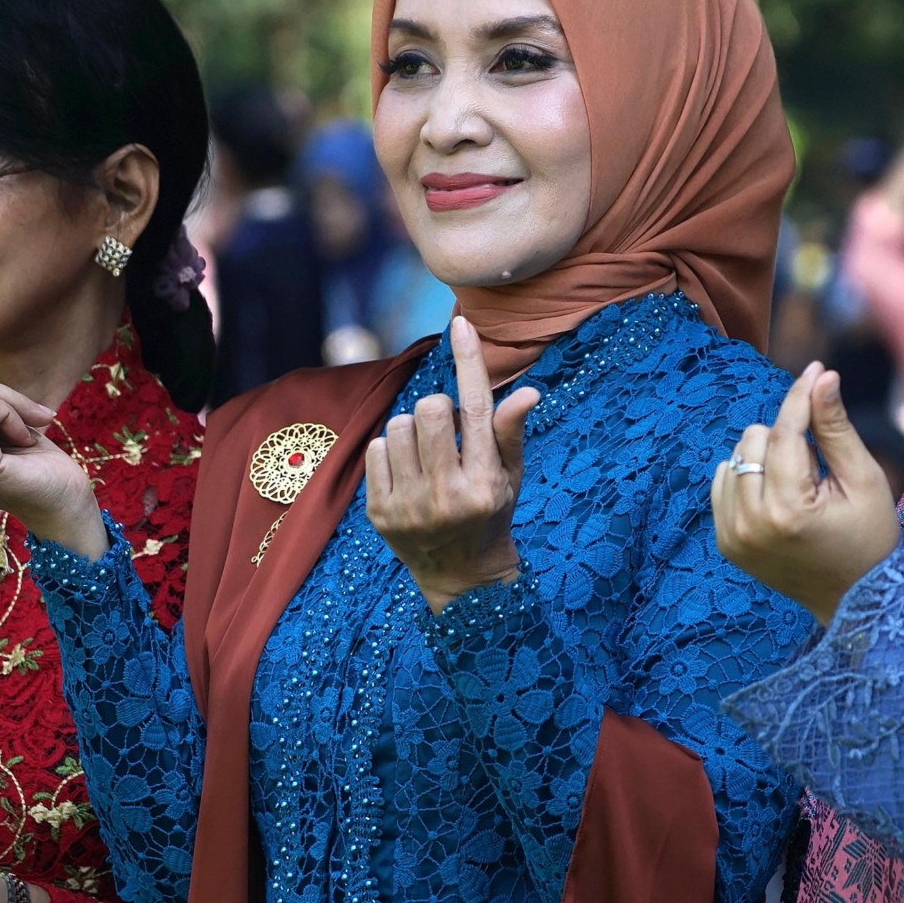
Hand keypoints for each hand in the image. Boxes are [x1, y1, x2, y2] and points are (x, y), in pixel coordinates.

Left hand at [365, 317, 538, 612]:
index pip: (477, 409)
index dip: (469, 361)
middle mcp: (448, 495)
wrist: (463, 577)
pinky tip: (405, 474)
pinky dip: (389, 452)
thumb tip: (528, 391)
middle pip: (429, 408)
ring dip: (410, 432)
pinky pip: (375, 449)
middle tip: (444, 435)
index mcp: (486, 482)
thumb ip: (511, 432)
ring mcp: (411, 507)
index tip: (463, 324)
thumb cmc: (491, 513)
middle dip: (436, 411)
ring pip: (397, 426)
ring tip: (424, 457)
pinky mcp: (380, 514)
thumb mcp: (511, 477)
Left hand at [711, 363, 899, 622]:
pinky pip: (723, 481)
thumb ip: (835, 427)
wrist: (853, 598)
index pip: (785, 432)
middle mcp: (750, 524)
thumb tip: (822, 377)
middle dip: (787, 438)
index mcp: (788, 510)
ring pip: (736, 457)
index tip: (816, 369)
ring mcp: (732, 536)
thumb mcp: (863, 479)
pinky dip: (747, 478)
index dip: (802, 396)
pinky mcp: (724, 542)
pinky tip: (777, 497)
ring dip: (766, 458)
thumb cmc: (868, 536)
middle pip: (754, 438)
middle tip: (816, 470)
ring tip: (798, 487)